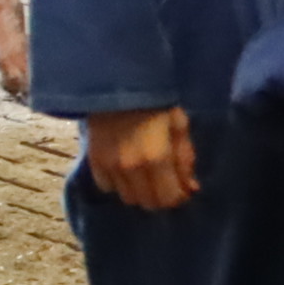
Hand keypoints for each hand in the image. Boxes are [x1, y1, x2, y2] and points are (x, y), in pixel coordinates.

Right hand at [83, 105, 197, 210]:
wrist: (117, 81)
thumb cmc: (155, 100)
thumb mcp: (179, 125)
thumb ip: (185, 159)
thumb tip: (190, 188)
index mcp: (157, 158)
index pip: (169, 198)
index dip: (179, 197)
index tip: (182, 188)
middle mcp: (131, 168)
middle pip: (147, 203)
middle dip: (160, 197)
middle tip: (165, 183)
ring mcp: (109, 166)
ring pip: (127, 198)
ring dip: (139, 192)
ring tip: (146, 176)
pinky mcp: (93, 161)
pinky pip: (107, 187)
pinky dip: (118, 184)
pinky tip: (126, 171)